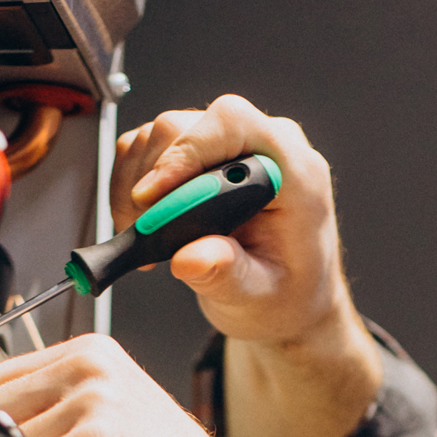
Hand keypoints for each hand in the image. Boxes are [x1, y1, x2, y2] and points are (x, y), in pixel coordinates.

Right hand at [112, 96, 381, 436]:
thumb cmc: (287, 305)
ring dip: (144, 180)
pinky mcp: (212, 169)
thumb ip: (229, 276)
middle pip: (195, 124)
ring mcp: (241, 158)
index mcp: (295, 173)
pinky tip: (148, 227)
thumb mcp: (258, 300)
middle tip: (143, 225)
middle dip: (157, 171)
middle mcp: (270, 154)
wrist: (294, 312)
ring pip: (171, 134)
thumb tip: (195, 256)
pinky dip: (142, 184)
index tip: (156, 197)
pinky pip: (162, 154)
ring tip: (146, 234)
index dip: (188, 152)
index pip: (237, 125)